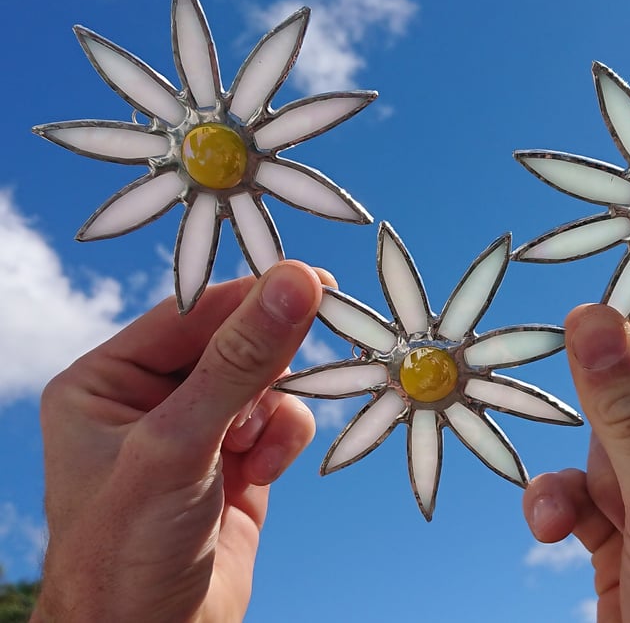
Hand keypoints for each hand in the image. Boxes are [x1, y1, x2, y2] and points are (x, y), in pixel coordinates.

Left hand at [33, 261, 327, 622]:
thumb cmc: (127, 552)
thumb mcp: (178, 444)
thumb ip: (240, 361)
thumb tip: (296, 283)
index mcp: (107, 380)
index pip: (191, 313)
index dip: (251, 294)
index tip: (312, 280)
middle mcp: (150, 398)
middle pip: (233, 342)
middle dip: (268, 357)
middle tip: (318, 339)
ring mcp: (196, 430)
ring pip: (263, 379)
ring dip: (273, 406)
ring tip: (253, 445)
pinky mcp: (237, 461)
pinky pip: (279, 420)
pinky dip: (282, 438)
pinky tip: (260, 473)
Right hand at [522, 304, 629, 622]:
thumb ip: (628, 417)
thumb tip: (592, 319)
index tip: (590, 317)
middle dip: (614, 436)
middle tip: (587, 432)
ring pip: (610, 450)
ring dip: (585, 479)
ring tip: (591, 519)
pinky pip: (588, 495)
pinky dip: (564, 505)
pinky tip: (549, 528)